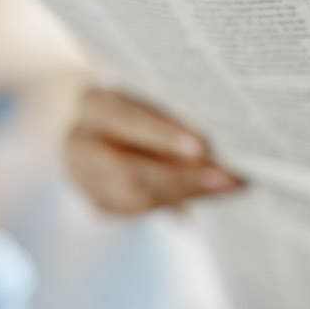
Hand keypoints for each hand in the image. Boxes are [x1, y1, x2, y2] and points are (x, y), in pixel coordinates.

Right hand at [66, 87, 241, 213]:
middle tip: (228, 178)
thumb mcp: (149, 98)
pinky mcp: (99, 203)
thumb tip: (219, 138)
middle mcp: (81, 142)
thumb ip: (173, 114)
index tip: (203, 147)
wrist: (102, 125)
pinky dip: (177, 203)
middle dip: (183, 177)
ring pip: (135, 197)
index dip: (163, 135)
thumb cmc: (138, 103)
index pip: (125, 118)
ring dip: (186, 194)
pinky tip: (210, 195)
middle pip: (130, 169)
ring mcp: (84, 178)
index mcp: (94, 104)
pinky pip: (139, 210)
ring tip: (228, 187)